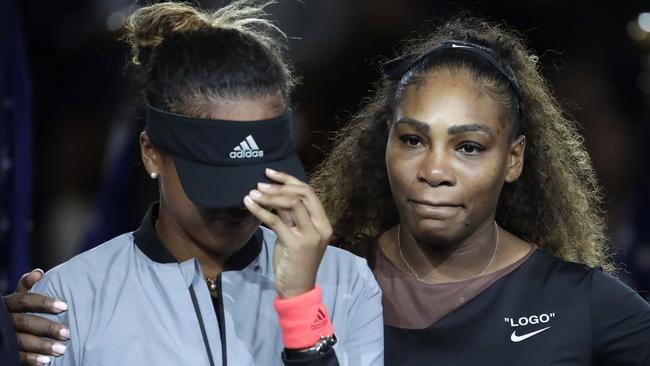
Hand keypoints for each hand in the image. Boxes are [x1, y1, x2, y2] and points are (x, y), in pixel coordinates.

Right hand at [3, 269, 69, 364]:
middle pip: (25, 323)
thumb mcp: (17, 297)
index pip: (25, 300)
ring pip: (21, 341)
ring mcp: (3, 336)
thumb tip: (38, 272)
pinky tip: (46, 361)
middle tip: (68, 332)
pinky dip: (31, 360)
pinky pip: (17, 356)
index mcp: (8, 303)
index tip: (65, 306)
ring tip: (61, 349)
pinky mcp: (4, 350)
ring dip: (42, 346)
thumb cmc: (14, 310)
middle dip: (47, 328)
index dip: (44, 303)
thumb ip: (26, 285)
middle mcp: (4, 319)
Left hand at [243, 168, 332, 298]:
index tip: (271, 173)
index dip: (289, 180)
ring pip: (292, 204)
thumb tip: (274, 196)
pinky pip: (276, 221)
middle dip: (280, 185)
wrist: (297, 290)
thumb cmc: (295, 263)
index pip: (309, 192)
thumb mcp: (293, 236)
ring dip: (270, 196)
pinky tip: (249, 205)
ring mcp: (310, 236)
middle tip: (260, 183)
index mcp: (323, 223)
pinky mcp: (296, 244)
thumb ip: (289, 217)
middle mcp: (320, 227)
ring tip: (253, 193)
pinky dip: (260, 210)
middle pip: (303, 194)